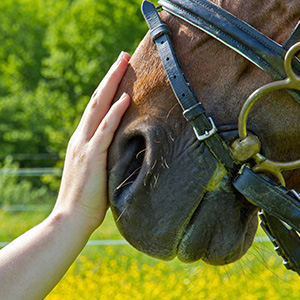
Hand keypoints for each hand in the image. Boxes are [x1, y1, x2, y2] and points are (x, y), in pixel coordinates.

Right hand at [53, 51, 130, 231]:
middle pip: (96, 99)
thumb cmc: (87, 198)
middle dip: (110, 76)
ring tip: (124, 64)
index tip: (119, 73)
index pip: (96, 108)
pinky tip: (125, 98)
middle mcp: (81, 137)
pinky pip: (105, 130)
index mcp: (83, 140)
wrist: (71, 218)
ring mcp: (85, 146)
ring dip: (112, 84)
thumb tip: (121, 147)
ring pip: (99, 108)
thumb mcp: (96, 170)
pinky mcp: (91, 157)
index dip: (107, 88)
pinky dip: (115, 113)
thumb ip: (104, 155)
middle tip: (123, 57)